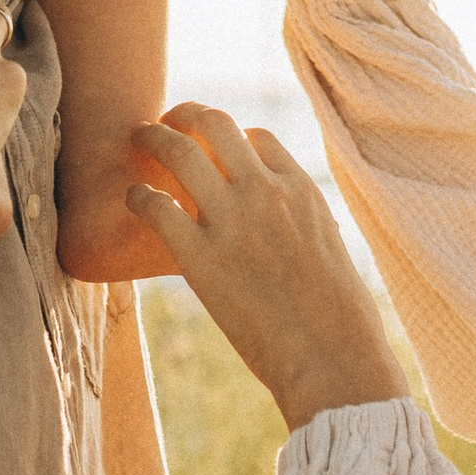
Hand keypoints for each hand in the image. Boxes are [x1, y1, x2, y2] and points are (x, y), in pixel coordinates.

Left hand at [126, 103, 409, 428]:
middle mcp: (266, 192)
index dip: (231, 138)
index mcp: (302, 190)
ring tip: (138, 138)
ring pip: (179, 150)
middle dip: (185, 115)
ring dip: (152, 137)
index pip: (257, 138)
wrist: (333, 359)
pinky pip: (156, 205)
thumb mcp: (330, 252)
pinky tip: (134, 199)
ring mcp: (232, 221)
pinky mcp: (200, 258)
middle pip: (215, 123)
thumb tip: (288, 232)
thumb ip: (303, 226)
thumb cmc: (340, 321)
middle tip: (166, 122)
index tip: (213, 148)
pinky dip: (138, 195)